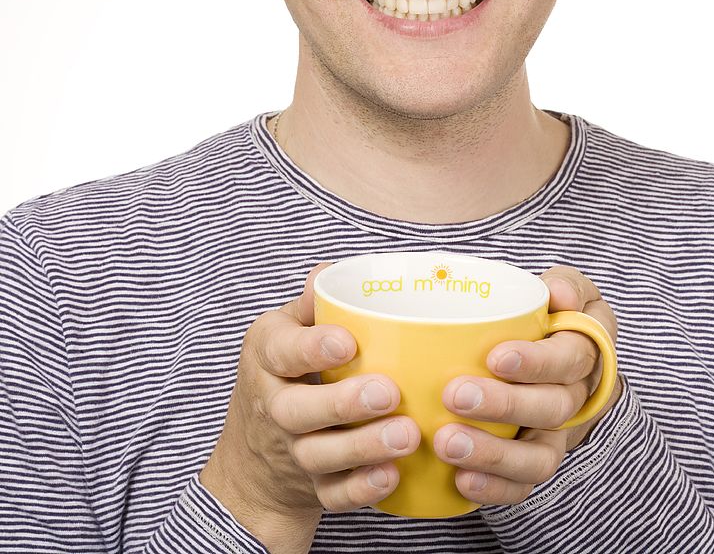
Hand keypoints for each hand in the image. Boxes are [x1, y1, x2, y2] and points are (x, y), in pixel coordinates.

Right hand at [200, 263, 420, 552]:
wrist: (253, 460)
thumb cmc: (285, 376)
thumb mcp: (285, 334)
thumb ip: (312, 305)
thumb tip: (329, 271)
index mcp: (267, 358)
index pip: (280, 352)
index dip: (312, 348)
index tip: (348, 342)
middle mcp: (274, 406)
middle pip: (298, 410)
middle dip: (344, 403)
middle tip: (389, 392)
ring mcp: (292, 452)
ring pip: (320, 455)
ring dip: (363, 448)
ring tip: (408, 435)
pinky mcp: (312, 487)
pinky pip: (333, 495)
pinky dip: (362, 489)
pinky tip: (393, 474)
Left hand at [433, 265, 620, 505]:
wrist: (544, 356)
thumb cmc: (545, 317)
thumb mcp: (563, 289)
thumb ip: (564, 285)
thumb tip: (558, 295)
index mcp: (586, 348)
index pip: (572, 358)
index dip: (537, 362)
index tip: (496, 357)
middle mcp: (577, 396)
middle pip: (553, 409)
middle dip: (505, 406)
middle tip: (456, 396)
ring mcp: (556, 435)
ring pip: (540, 458)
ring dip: (494, 454)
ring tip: (448, 444)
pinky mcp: (532, 461)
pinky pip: (523, 487)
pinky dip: (494, 488)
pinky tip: (461, 480)